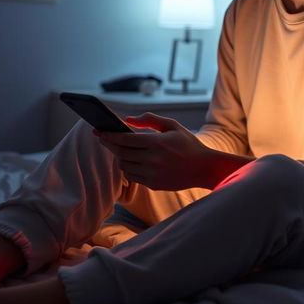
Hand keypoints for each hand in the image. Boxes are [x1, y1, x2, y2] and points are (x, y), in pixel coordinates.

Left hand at [95, 113, 215, 190]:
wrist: (204, 168)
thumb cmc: (188, 144)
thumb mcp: (173, 125)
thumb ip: (150, 119)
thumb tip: (128, 119)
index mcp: (158, 142)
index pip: (125, 139)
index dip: (110, 135)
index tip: (99, 131)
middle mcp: (153, 159)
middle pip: (121, 152)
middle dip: (110, 144)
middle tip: (103, 138)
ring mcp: (153, 174)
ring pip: (124, 166)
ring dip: (119, 157)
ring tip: (119, 149)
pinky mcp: (153, 184)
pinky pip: (132, 176)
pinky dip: (128, 168)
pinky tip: (130, 161)